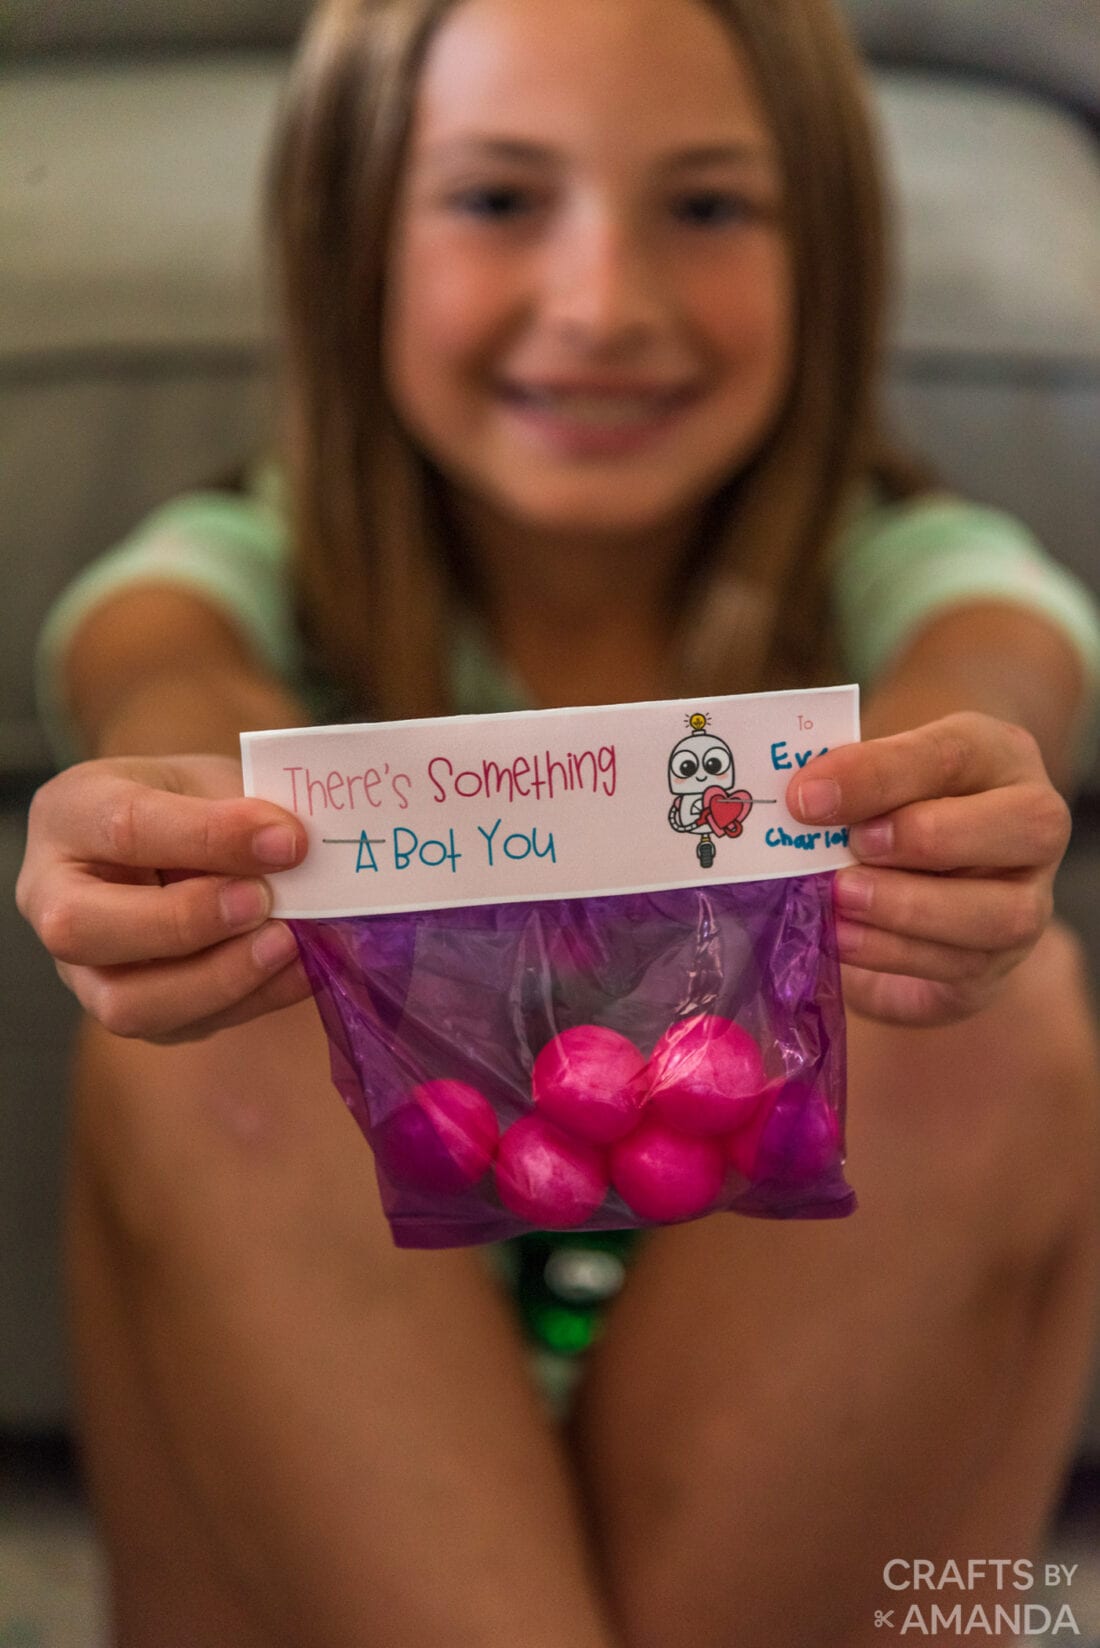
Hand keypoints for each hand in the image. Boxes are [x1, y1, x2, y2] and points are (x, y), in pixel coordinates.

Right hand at [16, 755, 310, 1041]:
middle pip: (82, 929)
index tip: (288, 841)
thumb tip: (290, 849)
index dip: (210, 837)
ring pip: (124, 1004)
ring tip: (288, 943)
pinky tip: (302, 969)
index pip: (123, 827)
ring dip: (217, 978)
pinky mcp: (134, 1011)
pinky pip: (181, 1027)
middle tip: (264, 900)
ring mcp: (84, 967)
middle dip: (184, 920)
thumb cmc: (193, 803)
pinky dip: (251, 1001)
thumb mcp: (211, 781)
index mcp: (70, 815)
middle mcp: (54, 898)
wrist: (188, 846)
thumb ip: (240, 811)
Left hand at [786, 712, 1071, 1025]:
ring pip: (1005, 912)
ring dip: (911, 907)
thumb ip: (849, 784)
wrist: (913, 879)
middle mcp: (1033, 823)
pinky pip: (963, 964)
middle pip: (1024, 824)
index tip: (807, 796)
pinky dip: (895, 953)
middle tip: (853, 846)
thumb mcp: (873, 780)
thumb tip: (801, 800)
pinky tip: (843, 939)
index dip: (877, 774)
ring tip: (841, 898)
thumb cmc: (888, 809)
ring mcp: (1029, 897)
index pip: (951, 753)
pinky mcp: (1000, 960)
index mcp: (995, 755)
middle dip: (927, 837)